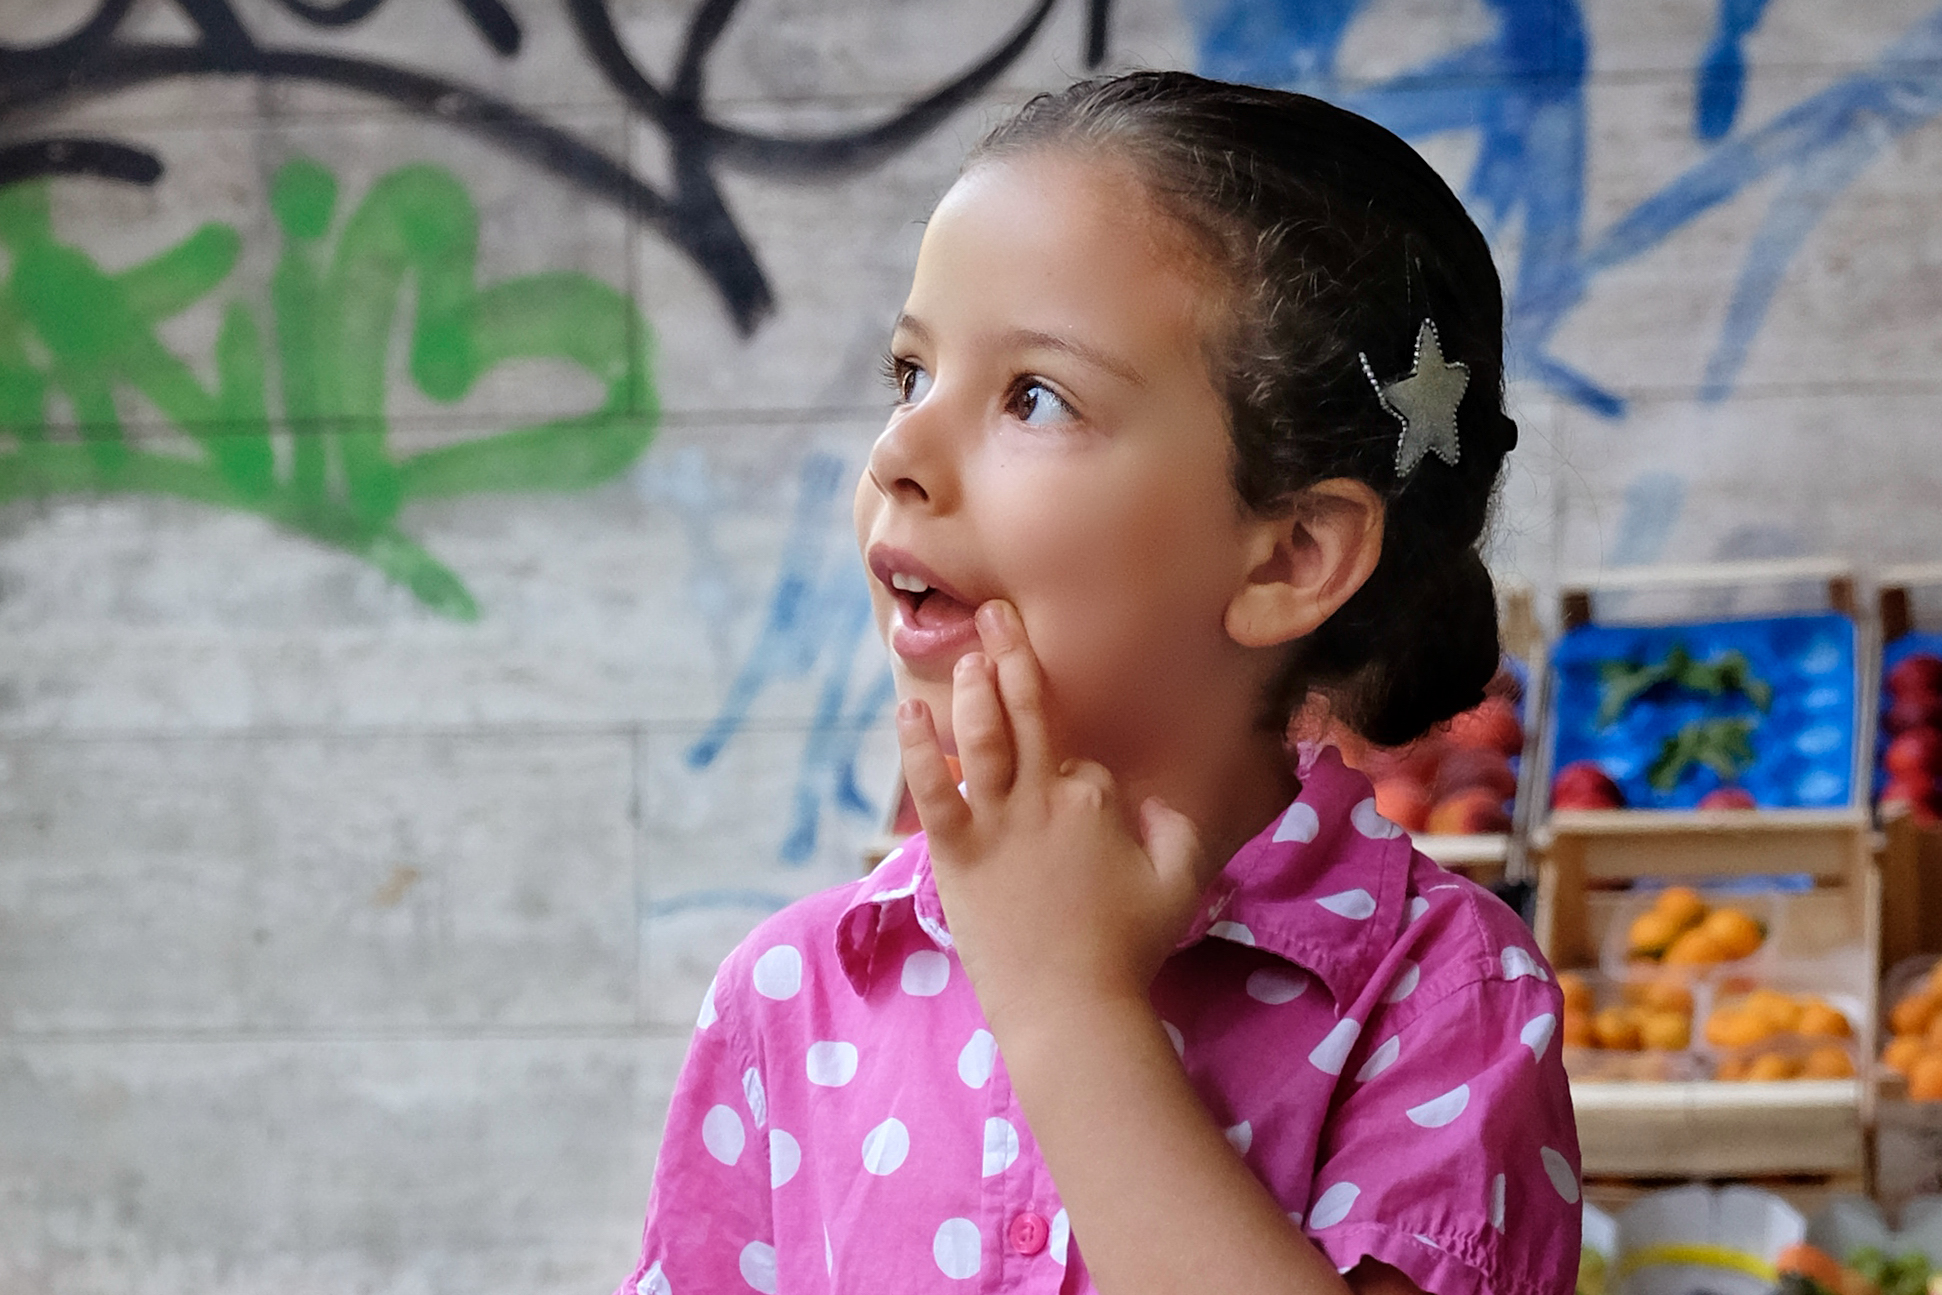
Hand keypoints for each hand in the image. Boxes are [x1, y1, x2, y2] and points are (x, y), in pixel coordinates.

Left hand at [895, 600, 1207, 1036]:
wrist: (1071, 1006)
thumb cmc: (1128, 947)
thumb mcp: (1178, 881)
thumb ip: (1177, 829)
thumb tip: (1166, 798)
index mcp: (1095, 798)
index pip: (1077, 754)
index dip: (1074, 767)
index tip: (1072, 791)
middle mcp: (1044, 796)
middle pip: (1026, 710)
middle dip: (1012, 655)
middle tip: (995, 612)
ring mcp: (996, 821)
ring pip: (982, 735)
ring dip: (972, 688)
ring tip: (964, 652)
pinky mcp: (956, 852)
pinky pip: (933, 789)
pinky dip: (917, 748)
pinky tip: (905, 710)